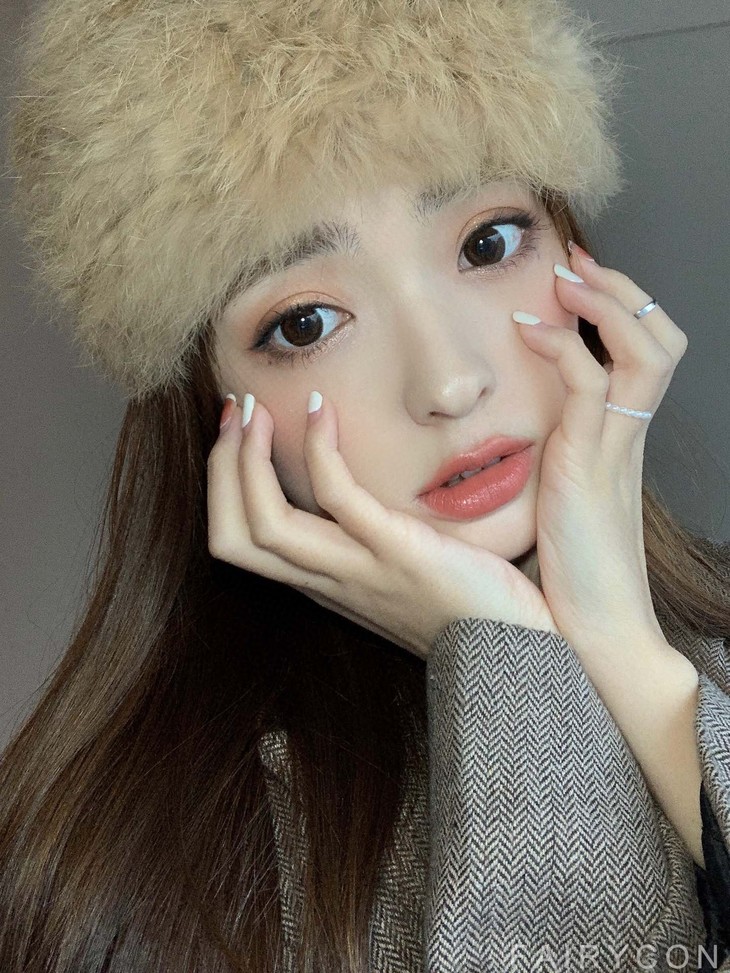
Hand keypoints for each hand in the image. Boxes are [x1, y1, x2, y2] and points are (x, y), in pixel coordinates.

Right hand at [207, 394, 557, 658]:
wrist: (520, 652)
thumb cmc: (469, 605)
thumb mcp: (400, 573)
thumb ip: (367, 540)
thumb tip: (351, 492)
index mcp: (325, 584)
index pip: (239, 544)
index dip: (222, 485)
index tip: (236, 434)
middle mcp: (329, 582)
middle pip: (232, 537)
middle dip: (219, 469)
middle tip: (232, 414)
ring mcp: (359, 570)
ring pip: (265, 524)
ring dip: (247, 458)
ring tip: (256, 410)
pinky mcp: (398, 552)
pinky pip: (337, 497)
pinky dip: (319, 448)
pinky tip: (322, 409)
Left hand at [514, 250, 688, 649]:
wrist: (595, 631)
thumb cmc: (574, 573)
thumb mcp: (564, 500)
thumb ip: (556, 459)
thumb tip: (527, 431)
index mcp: (623, 441)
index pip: (645, 354)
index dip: (620, 309)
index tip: (574, 280)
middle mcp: (630, 436)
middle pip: (661, 339)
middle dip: (623, 290)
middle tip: (576, 261)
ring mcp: (617, 448)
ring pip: (646, 352)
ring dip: (607, 303)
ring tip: (565, 277)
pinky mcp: (591, 465)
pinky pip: (594, 386)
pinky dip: (565, 347)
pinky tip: (526, 331)